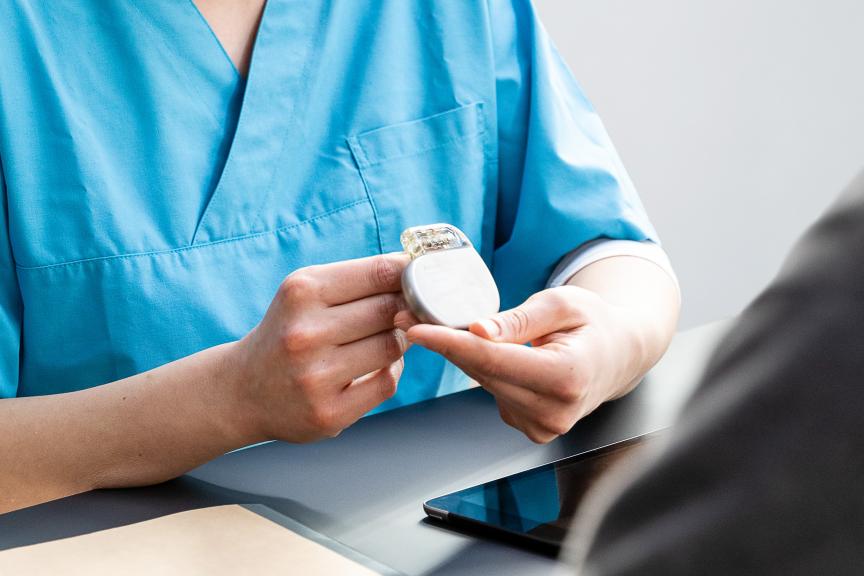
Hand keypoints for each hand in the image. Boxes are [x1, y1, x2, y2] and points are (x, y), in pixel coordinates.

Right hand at [233, 253, 411, 442]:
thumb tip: (416, 270)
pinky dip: (390, 370)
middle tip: (408, 309)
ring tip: (385, 336)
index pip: (378, 273)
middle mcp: (305, 334)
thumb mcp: (307, 293)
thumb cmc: (287, 331)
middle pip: (390, 310)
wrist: (243, 390)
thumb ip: (358, 280)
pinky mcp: (329, 413)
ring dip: (399, 340)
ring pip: (392, 346)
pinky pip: (386, 382)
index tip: (418, 276)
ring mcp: (316, 377)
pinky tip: (374, 366)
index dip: (407, 274)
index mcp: (301, 293)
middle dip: (406, 307)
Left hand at [399, 286, 648, 443]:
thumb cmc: (594, 323)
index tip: (416, 330)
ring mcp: (544, 426)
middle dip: (446, 344)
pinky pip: (495, 394)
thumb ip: (518, 320)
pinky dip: (487, 372)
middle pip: (483, 374)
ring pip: (485, 384)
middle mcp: (555, 411)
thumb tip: (476, 331)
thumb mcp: (561, 304)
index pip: (492, 361)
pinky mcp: (533, 429)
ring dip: (464, 357)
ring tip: (452, 330)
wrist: (619, 354)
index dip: (449, 344)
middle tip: (413, 317)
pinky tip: (497, 354)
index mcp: (566, 377)